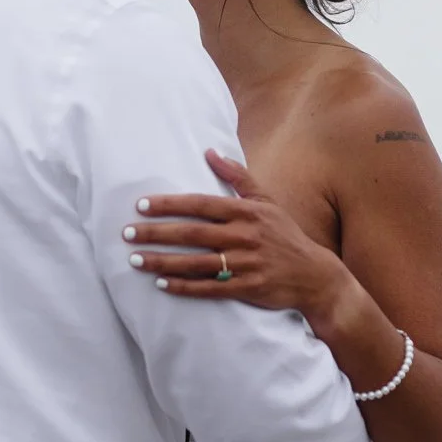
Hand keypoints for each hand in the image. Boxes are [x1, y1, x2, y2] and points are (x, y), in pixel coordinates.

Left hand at [124, 149, 349, 323]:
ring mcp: (246, 264)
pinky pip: (209, 288)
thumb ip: (238, 177)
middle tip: (127, 233)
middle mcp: (244, 236)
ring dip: (163, 262)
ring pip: (196, 262)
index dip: (169, 205)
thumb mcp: (266, 202)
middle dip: (156, 233)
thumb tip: (209, 152)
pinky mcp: (247, 289)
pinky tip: (161, 284)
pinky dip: (184, 287)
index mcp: (246, 212)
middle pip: (192, 233)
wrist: (314, 275)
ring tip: (135, 260)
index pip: (200, 205)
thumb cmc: (285, 235)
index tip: (141, 205)